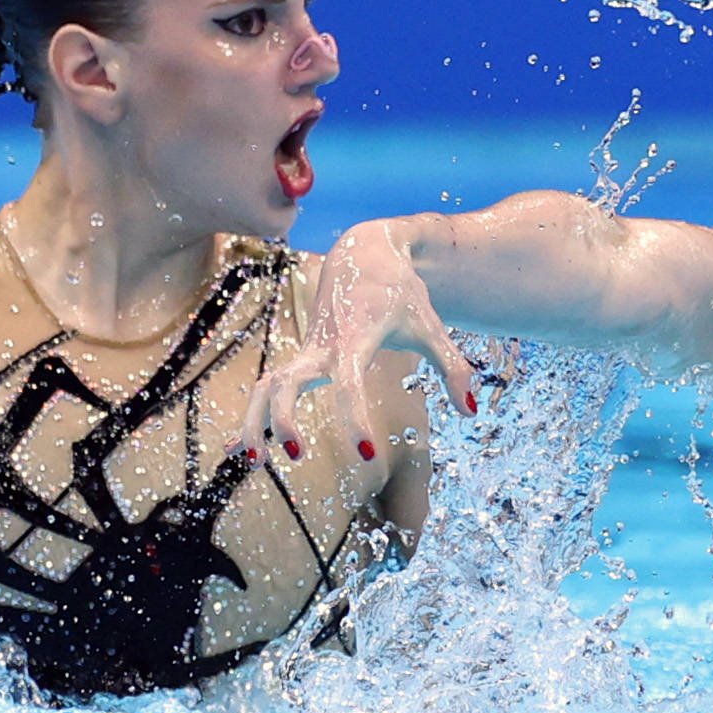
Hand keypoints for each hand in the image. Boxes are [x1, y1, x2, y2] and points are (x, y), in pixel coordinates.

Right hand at [235, 221, 478, 466]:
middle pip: (286, 381)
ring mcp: (306, 349)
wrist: (362, 250)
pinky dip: (254, 416)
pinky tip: (240, 448)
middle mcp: (322, 344)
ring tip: (253, 463)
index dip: (356, 418)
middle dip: (284, 417)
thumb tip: (472, 412)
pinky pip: (268, 386)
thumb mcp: (431, 325)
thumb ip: (452, 367)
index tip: (367, 452)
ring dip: (255, 422)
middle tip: (297, 455)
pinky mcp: (301, 354)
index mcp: (354, 337)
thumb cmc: (400, 290)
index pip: (349, 383)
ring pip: (266, 385)